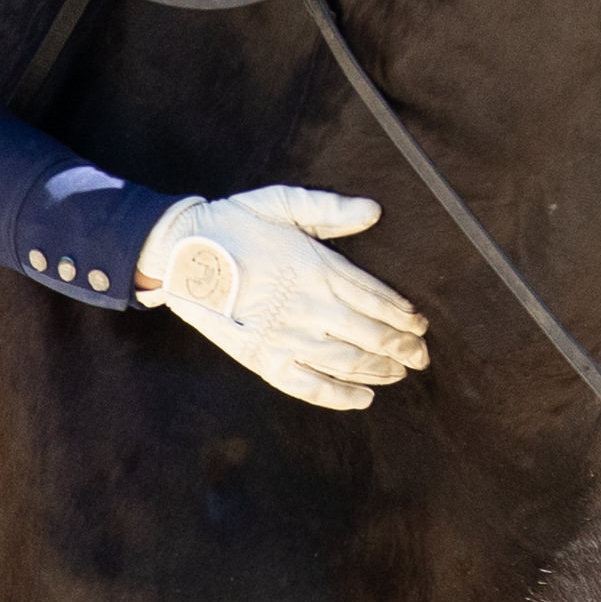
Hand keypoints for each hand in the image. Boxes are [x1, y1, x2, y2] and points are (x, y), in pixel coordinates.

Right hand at [138, 188, 430, 411]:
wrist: (178, 253)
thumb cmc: (232, 223)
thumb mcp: (280, 203)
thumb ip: (329, 209)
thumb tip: (374, 211)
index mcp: (317, 268)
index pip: (375, 296)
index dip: (403, 314)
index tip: (421, 324)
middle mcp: (310, 307)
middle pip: (371, 334)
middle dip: (403, 348)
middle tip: (422, 356)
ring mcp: (288, 337)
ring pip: (348, 362)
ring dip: (381, 370)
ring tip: (401, 373)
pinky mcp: (264, 359)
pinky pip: (310, 386)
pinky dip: (340, 396)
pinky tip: (363, 398)